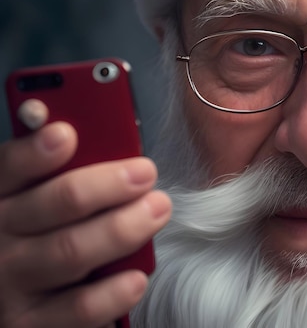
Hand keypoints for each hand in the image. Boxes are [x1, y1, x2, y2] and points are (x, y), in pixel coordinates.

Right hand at [0, 105, 170, 326]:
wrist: (18, 298)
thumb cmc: (43, 231)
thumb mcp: (36, 195)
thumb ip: (60, 168)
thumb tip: (85, 133)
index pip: (10, 168)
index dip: (35, 151)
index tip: (67, 136)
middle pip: (56, 204)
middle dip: (107, 186)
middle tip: (145, 173)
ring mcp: (11, 283)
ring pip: (71, 251)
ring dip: (121, 229)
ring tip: (157, 209)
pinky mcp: (29, 322)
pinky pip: (78, 308)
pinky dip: (111, 293)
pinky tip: (136, 278)